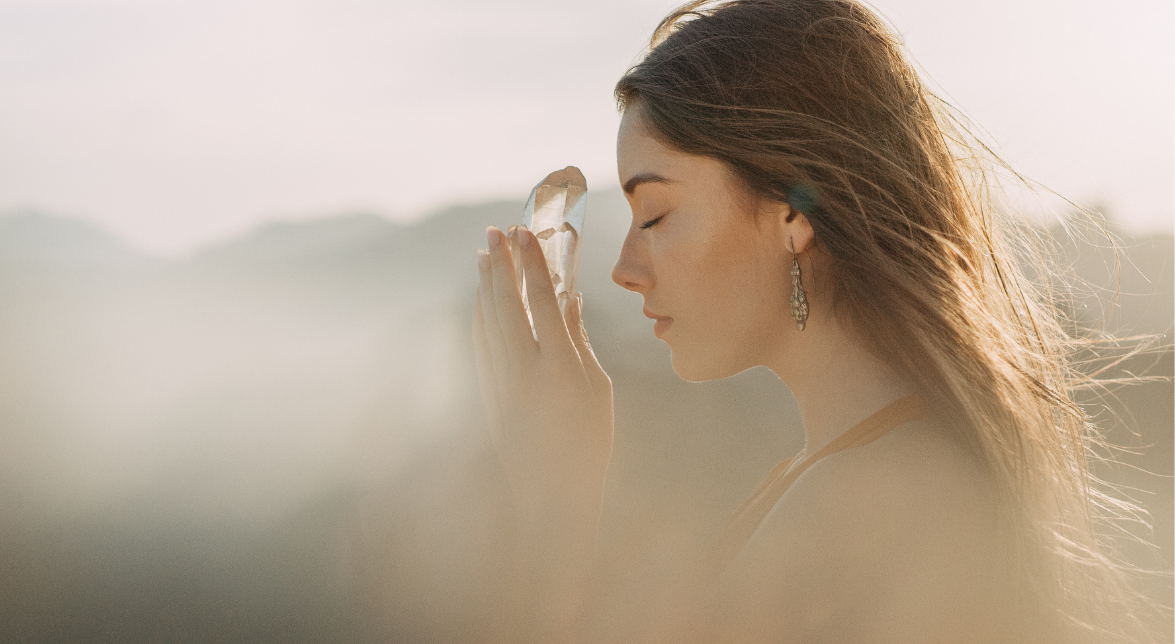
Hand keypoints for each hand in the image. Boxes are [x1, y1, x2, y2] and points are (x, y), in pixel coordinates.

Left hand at [473, 224, 613, 524]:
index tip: (526, 232)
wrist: (551, 494)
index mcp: (560, 368)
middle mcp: (525, 372)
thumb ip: (579, 340)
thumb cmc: (588, 441)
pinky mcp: (487, 394)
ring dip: (485, 284)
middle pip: (506, 304)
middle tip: (496, 231)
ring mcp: (500, 384)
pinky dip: (478, 314)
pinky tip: (480, 297)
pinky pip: (479, 343)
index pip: (542, 302)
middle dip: (500, 263)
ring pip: (486, 320)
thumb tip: (569, 300)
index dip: (532, 263)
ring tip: (484, 254)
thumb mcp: (596, 388)